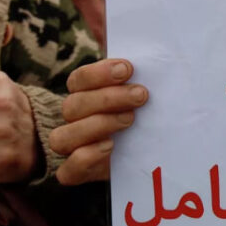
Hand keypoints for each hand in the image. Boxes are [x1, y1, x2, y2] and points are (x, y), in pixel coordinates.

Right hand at [50, 59, 147, 185]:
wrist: (150, 154)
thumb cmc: (148, 116)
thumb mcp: (145, 93)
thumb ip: (143, 77)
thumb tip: (162, 52)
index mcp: (86, 95)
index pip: (78, 79)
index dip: (99, 73)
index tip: (129, 68)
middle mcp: (74, 119)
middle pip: (72, 105)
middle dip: (108, 98)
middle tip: (141, 96)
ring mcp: (73, 148)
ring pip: (63, 137)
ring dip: (96, 125)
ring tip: (129, 120)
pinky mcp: (78, 173)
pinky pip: (66, 171)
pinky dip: (85, 158)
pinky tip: (110, 147)